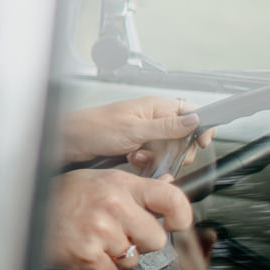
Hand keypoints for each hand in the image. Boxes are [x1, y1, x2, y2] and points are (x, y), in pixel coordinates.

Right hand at [46, 169, 193, 269]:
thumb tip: (167, 185)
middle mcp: (113, 205)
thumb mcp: (98, 179)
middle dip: (140, 241)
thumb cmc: (59, 195)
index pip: (171, 198)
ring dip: (117, 255)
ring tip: (94, 238)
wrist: (22, 211)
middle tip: (117, 232)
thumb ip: (135, 186)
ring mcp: (100, 231)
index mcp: (119, 184)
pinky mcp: (88, 254)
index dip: (181, 216)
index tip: (174, 223)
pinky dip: (99, 266)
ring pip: (133, 258)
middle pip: (156, 239)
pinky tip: (84, 248)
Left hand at [60, 97, 209, 171]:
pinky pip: (153, 157)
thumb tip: (194, 120)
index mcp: (154, 106)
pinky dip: (147, 162)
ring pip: (168, 150)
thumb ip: (166, 127)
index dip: (200, 126)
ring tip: (139, 157)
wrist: (69, 141)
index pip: (190, 111)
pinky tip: (133, 161)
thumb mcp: (134, 129)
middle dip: (177, 150)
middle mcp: (152, 117)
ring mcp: (144, 132)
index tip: (201, 142)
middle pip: (183, 136)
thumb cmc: (93, 128)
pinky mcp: (136, 145)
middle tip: (163, 155)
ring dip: (158, 158)